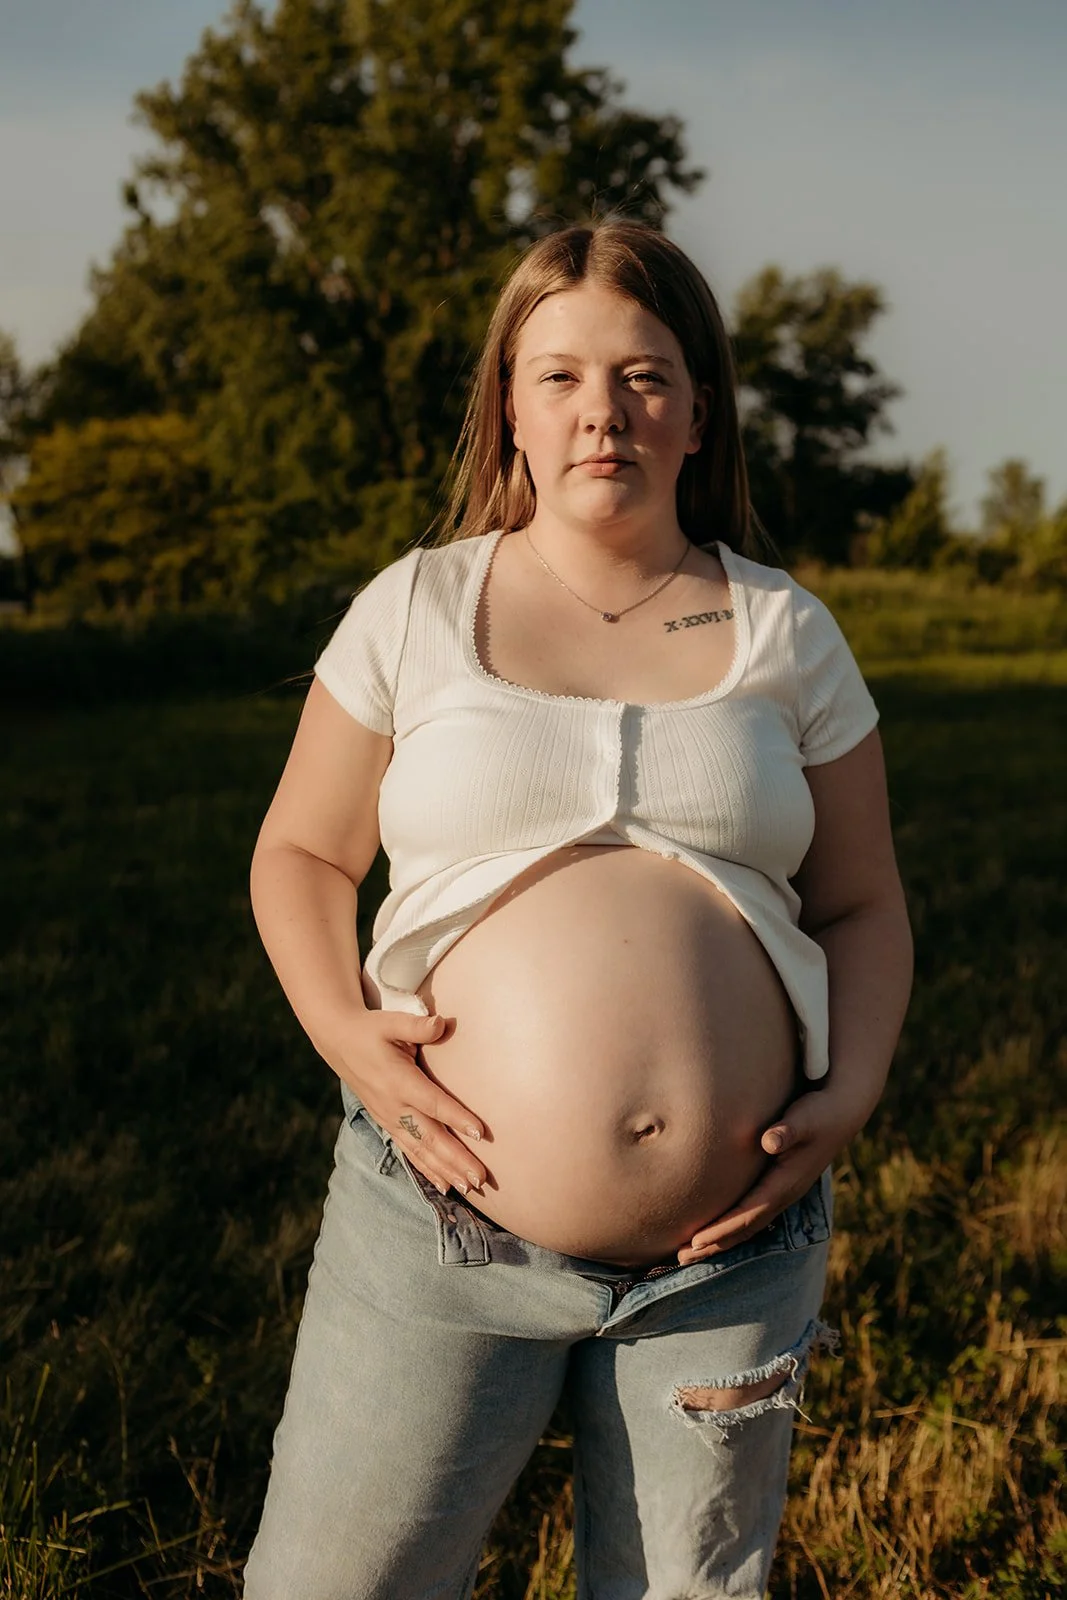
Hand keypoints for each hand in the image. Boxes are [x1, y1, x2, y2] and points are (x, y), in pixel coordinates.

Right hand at [325, 1006, 486, 1198]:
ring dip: (446, 1171)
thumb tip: (442, 1024)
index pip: (433, 1103)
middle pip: (430, 1138)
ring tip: (471, 1189)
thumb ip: (418, 1026)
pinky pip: (410, 1152)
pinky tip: (445, 1185)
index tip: (481, 1133)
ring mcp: (390, 1119)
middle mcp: (394, 1106)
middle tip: (481, 1178)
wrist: (338, 1042)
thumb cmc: (371, 1029)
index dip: (457, 1118)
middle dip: (456, 1160)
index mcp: (398, 1081)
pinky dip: (428, 1170)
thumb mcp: (391, 1022)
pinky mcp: (388, 1124)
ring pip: (421, 1151)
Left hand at [676, 1083, 865, 1264]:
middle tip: (681, 1258)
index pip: (748, 1214)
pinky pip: (752, 1213)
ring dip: (720, 1239)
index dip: (721, 1229)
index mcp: (786, 1183)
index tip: (695, 1241)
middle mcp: (785, 1194)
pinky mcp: (780, 1185)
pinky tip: (715, 1228)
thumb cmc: (819, 1113)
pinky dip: (731, 1225)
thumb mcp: (805, 1118)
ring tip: (691, 1251)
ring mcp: (784, 1192)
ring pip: (748, 1224)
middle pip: (745, 1228)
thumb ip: (788, 1130)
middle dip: (715, 1243)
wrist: (843, 1113)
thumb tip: (770, 1141)